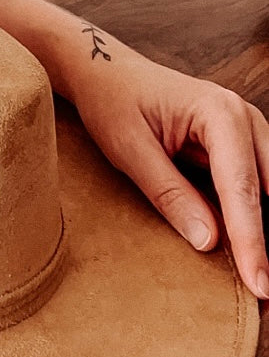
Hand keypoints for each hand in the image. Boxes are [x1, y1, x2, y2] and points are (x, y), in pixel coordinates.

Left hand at [71, 47, 268, 298]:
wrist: (104, 71)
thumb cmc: (112, 104)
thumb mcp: (130, 149)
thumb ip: (170, 194)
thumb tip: (210, 242)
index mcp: (220, 114)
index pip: (242, 189)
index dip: (252, 242)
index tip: (260, 284)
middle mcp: (245, 117)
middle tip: (266, 285)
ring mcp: (249, 127)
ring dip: (266, 226)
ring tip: (260, 268)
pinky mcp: (242, 142)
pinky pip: (260, 182)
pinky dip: (257, 211)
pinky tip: (250, 245)